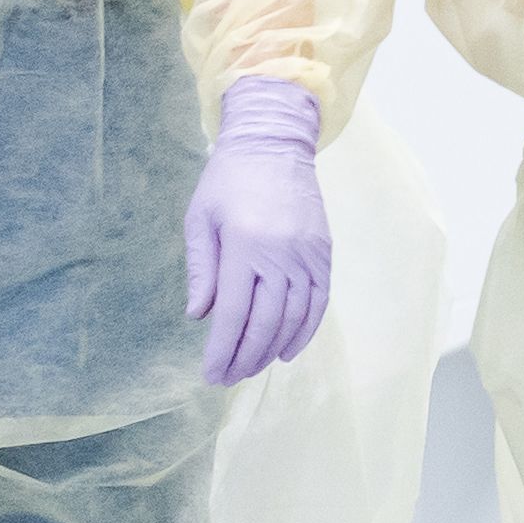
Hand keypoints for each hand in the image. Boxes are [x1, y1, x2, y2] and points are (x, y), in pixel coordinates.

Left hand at [183, 81, 331, 386]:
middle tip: (228, 378)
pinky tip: (287, 351)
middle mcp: (279, 254)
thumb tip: (199, 316)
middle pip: (265, 323)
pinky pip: (318, 303)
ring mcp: (307, 256)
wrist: (274, 144)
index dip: (222, 350)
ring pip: (294, 319)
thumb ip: (201, 269)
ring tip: (253, 368)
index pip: (232, 314)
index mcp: (243, 246)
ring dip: (273, 350)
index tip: (211, 374)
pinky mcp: (324, 254)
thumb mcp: (200, 219)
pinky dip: (305, 331)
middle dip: (245, 358)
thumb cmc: (227, 180)